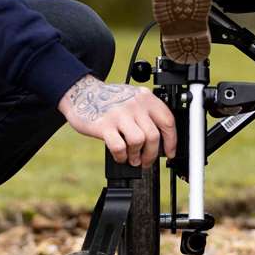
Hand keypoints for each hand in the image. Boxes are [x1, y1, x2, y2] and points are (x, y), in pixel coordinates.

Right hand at [59, 75, 177, 165]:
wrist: (82, 93)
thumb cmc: (110, 100)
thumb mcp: (134, 99)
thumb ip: (147, 115)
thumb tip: (161, 143)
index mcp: (145, 98)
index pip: (167, 121)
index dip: (171, 141)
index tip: (169, 152)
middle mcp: (134, 104)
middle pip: (154, 135)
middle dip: (152, 154)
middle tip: (147, 161)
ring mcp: (119, 114)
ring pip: (139, 141)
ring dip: (137, 155)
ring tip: (133, 159)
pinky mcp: (103, 125)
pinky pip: (119, 147)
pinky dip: (122, 156)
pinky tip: (120, 156)